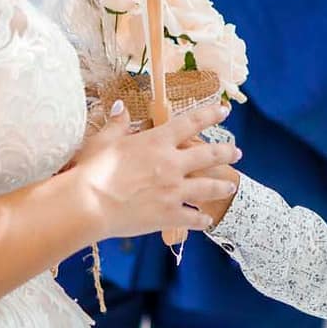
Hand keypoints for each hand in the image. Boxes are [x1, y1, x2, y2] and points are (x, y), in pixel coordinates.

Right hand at [62, 101, 239, 241]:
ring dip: (222, 186)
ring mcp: (174, 191)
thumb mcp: (103, 141)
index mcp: (157, 142)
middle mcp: (172, 164)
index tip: (224, 111)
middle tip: (237, 152)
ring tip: (231, 186)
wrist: (89, 204)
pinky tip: (207, 221)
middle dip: (226, 152)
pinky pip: (193, 218)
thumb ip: (117, 124)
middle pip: (209, 155)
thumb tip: (121, 106)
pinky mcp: (169, 215)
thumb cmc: (92, 170)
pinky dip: (202, 220)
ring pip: (208, 187)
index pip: (191, 123)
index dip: (210, 115)